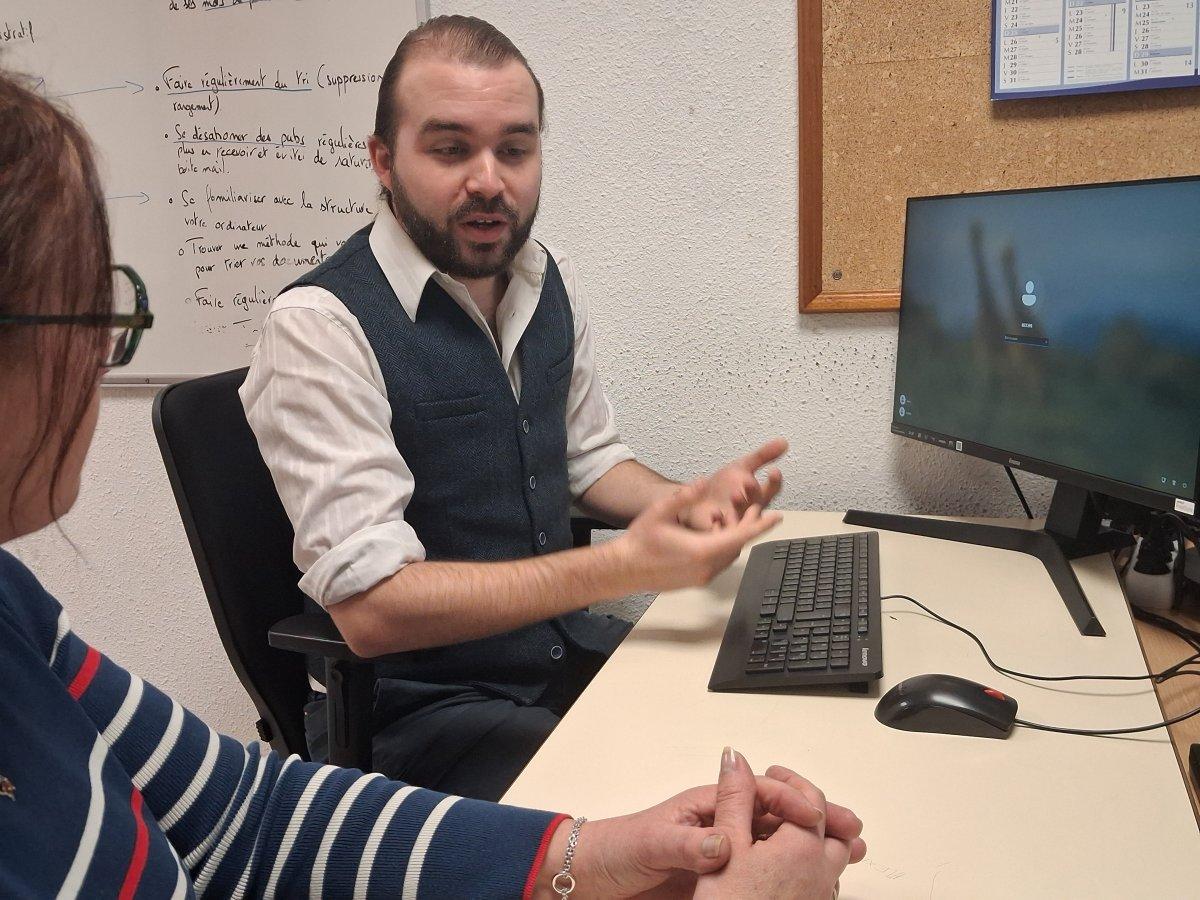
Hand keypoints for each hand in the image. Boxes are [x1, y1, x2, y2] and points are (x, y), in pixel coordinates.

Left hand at [533, 758, 860, 898]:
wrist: (591, 878)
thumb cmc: (618, 849)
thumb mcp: (651, 844)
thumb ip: (686, 844)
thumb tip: (723, 841)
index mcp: (707, 805)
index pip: (758, 792)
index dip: (790, 800)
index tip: (815, 814)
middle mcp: (720, 823)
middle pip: (778, 814)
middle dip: (816, 817)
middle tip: (850, 829)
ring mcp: (723, 851)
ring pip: (778, 841)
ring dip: (813, 843)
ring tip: (848, 851)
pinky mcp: (720, 879)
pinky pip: (764, 869)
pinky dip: (793, 869)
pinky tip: (814, 878)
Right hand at [612, 479, 780, 592]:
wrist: (623, 570)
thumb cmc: (639, 542)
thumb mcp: (659, 512)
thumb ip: (683, 497)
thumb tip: (701, 482)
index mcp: (702, 550)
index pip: (740, 536)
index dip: (760, 524)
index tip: (777, 516)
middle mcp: (706, 567)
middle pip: (738, 545)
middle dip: (750, 527)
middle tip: (760, 509)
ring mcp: (702, 577)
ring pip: (730, 555)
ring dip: (737, 537)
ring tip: (741, 518)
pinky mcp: (697, 581)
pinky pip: (719, 562)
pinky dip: (725, 547)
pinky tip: (720, 534)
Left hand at [678, 439, 786, 531]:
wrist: (696, 499)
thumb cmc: (723, 487)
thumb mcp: (742, 467)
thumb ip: (762, 456)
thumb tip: (784, 442)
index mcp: (756, 496)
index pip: (771, 490)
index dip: (774, 482)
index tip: (774, 470)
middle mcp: (747, 511)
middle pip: (756, 505)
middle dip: (753, 494)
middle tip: (749, 482)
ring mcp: (733, 522)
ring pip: (741, 519)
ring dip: (739, 507)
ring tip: (735, 495)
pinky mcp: (717, 531)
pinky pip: (720, 530)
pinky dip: (718, 521)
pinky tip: (715, 512)